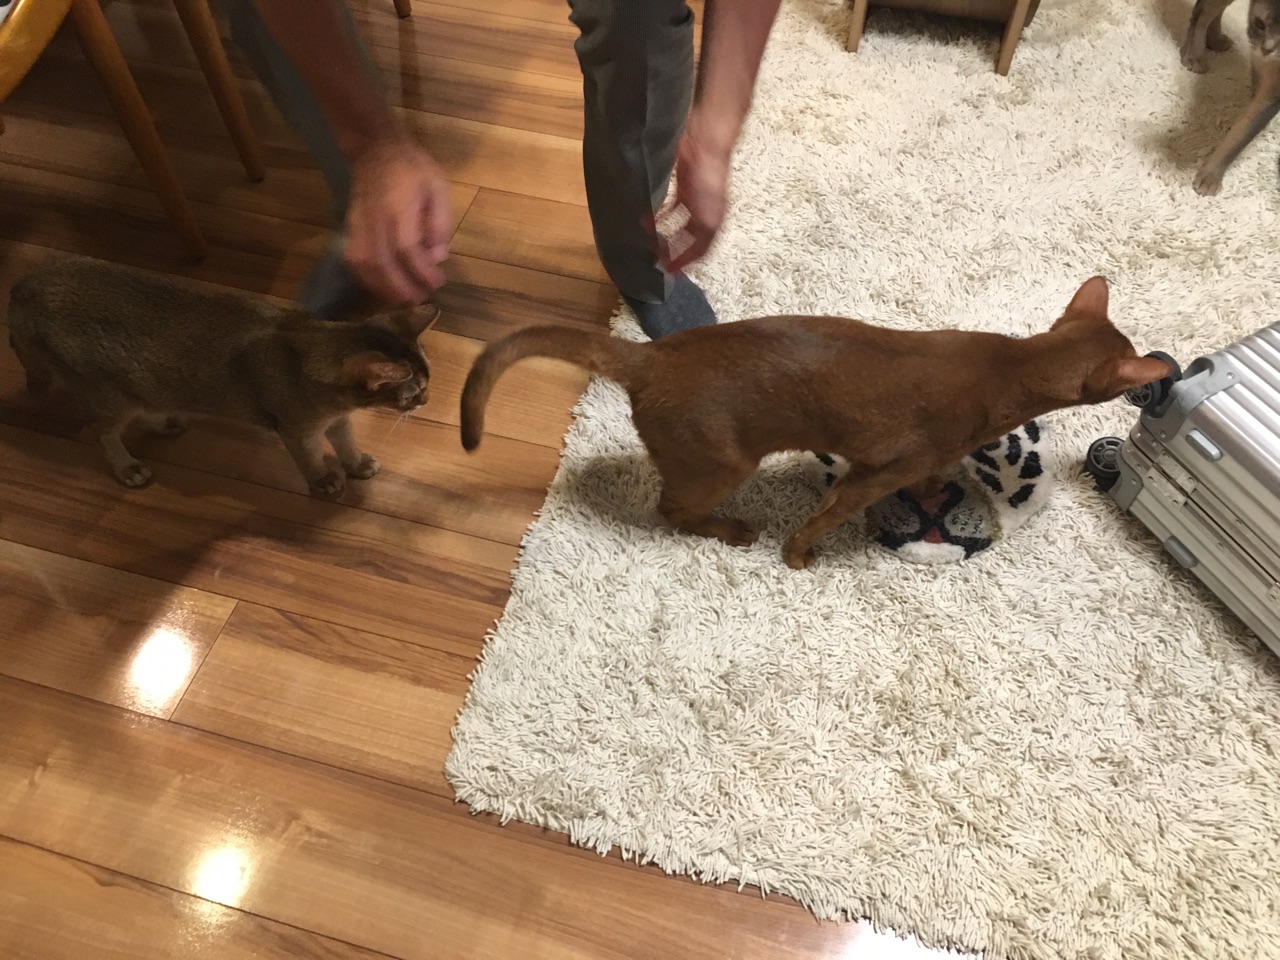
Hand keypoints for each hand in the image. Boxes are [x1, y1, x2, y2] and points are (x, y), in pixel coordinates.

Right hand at [344, 137, 451, 304]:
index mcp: (399, 207)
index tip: (438, 283)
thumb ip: (440, 223)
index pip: (408, 249)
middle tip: (420, 300)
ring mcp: (358, 225)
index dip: (422, 271)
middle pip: (382, 263)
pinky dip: (368, 279)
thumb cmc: (412, 168)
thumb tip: (438, 257)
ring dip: (383, 288)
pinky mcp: (350, 229)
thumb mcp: (438, 188)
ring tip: (403, 299)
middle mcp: (375, 219)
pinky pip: (354, 260)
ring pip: (365, 266)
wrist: (375, 149)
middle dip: (402, 288)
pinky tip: (383, 287)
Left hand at [655, 111, 733, 273]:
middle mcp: (704, 213)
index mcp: (713, 222)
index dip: (685, 262)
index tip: (669, 272)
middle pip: (686, 238)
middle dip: (671, 249)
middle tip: (654, 258)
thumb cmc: (709, 178)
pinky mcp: (682, 184)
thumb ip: (696, 240)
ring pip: (676, 223)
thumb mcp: (707, 217)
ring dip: (663, 233)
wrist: (705, 141)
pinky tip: (646, 219)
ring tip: (647, 240)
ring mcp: (693, 198)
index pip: (700, 251)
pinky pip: (669, 205)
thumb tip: (682, 260)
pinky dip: (658, 214)